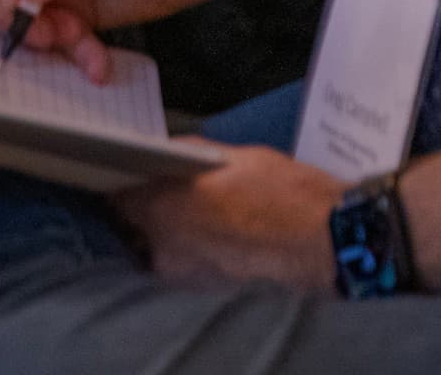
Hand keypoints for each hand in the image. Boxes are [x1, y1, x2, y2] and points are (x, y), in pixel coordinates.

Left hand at [117, 146, 333, 289]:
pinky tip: (217, 237)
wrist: (322, 244)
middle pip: (135, 225)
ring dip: (169, 231)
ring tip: (200, 214)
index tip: (130, 173)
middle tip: (170, 190)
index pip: (118, 197)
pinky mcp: (204, 291)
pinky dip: (191, 251)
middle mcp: (164, 247)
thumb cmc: (281, 192)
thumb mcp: (238, 157)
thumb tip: (168, 149)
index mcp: (164, 207)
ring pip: (160, 248)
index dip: (123, 183)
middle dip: (147, 208)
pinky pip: (184, 264)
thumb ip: (192, 154)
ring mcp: (184, 275)